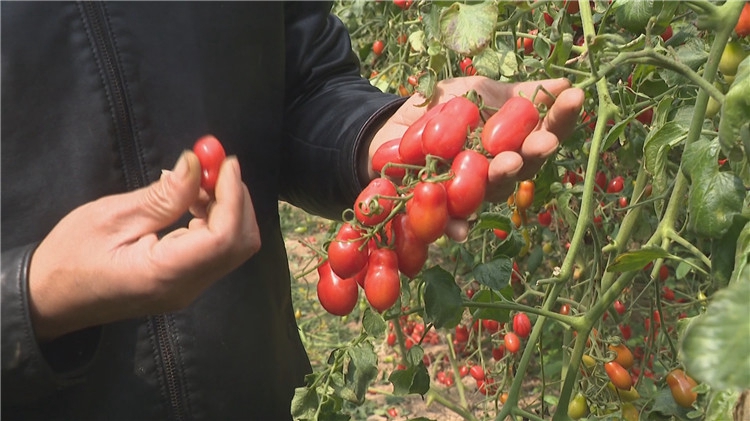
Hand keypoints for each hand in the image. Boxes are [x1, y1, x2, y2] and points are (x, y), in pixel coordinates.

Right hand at [28, 150, 259, 341]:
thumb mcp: (110, 217)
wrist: (49, 299)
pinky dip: (216, 221)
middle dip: (236, 200)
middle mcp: (185, 287)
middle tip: (213, 168)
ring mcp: (188, 290)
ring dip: (227, 209)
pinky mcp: (185, 284)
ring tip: (198, 182)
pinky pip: (216, 252)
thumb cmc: (69, 257)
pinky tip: (193, 202)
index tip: (225, 162)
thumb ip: (161, 196)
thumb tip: (196, 164)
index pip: (224, 237)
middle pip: (240, 244)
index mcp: (164, 273)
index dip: (233, 196)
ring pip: (233, 248)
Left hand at [369, 76, 583, 239]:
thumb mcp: (477, 92)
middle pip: (524, 166)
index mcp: (513, 142)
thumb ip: (515, 94)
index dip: (561, 118)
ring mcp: (473, 193)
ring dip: (500, 179)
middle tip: (543, 141)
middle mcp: (499, 171)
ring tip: (506, 164)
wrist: (390, 126)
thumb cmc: (442, 109)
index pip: (545, 131)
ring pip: (492, 192)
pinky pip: (450, 222)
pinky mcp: (441, 210)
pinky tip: (460, 229)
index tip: (575, 97)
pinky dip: (454, 225)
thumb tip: (566, 83)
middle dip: (535, 153)